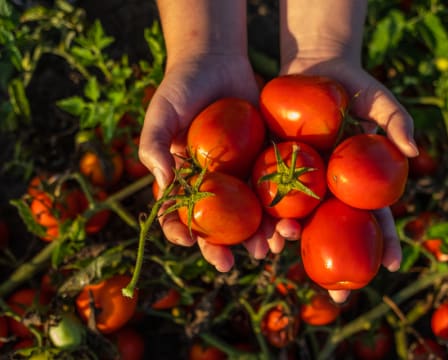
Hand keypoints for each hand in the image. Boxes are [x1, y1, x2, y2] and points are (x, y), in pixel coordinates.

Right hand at [139, 55, 268, 270]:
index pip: (179, 215)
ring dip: (259, 235)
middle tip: (231, 262)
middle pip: (219, 225)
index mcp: (184, 181)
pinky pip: (277, 190)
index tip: (189, 243)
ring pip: (252, 215)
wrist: (217, 60)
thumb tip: (161, 183)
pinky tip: (292, 222)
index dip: (182, 233)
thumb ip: (154, 145)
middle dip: (224, 247)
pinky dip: (284, 209)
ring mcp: (243, 176)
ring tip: (267, 248)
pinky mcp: (268, 162)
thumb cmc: (181, 86)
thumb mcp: (161, 112)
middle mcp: (215, 185)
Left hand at [277, 57, 417, 302]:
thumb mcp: (378, 98)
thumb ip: (397, 121)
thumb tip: (413, 153)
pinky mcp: (272, 168)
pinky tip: (259, 233)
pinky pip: (267, 195)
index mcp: (358, 181)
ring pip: (297, 219)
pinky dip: (262, 214)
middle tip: (340, 298)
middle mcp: (330, 189)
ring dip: (290, 241)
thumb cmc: (353, 84)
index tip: (391, 267)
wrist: (312, 67)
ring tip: (282, 254)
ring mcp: (300, 182)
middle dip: (338, 266)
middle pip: (335, 232)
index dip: (385, 241)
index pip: (376, 216)